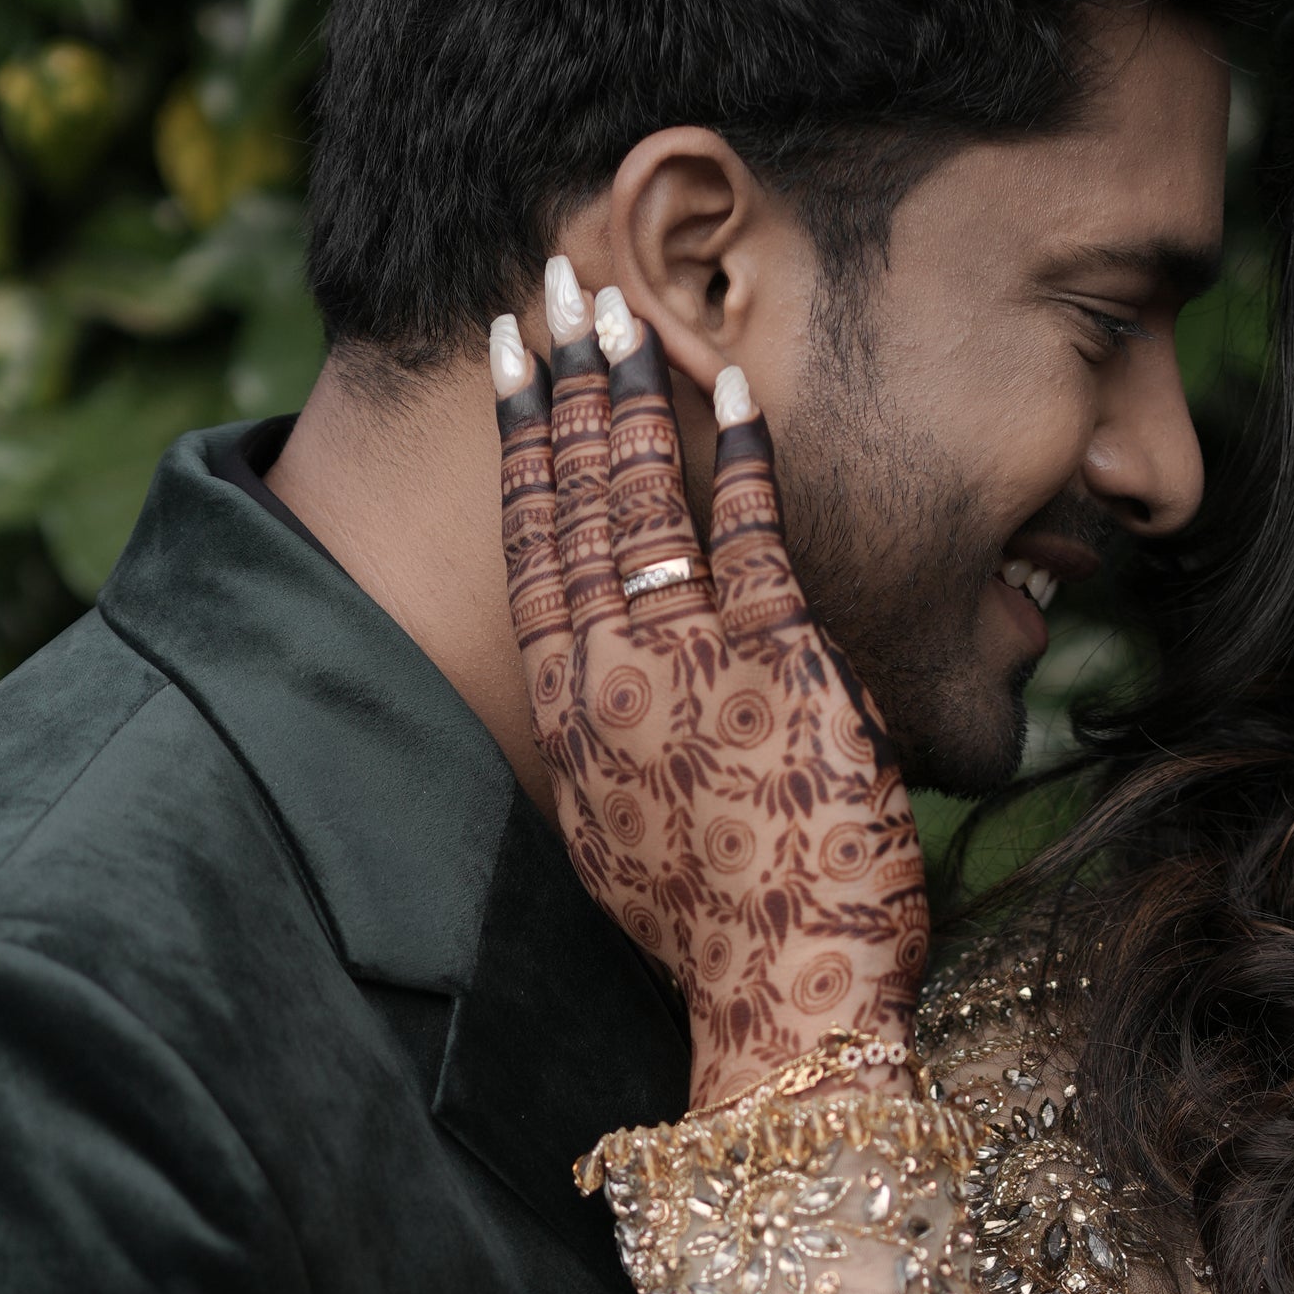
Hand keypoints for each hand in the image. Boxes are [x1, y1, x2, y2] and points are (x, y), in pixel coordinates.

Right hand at [492, 258, 928, 1109]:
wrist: (785, 1006)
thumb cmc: (723, 942)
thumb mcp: (630, 843)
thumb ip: (616, 757)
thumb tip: (615, 713)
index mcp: (566, 720)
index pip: (527, 550)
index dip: (517, 447)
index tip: (509, 362)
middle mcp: (608, 680)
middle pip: (570, 502)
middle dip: (563, 382)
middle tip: (553, 286)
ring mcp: (690, 666)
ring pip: (645, 501)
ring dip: (637, 391)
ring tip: (626, 303)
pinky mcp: (780, 667)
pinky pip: (752, 531)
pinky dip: (741, 451)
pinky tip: (736, 386)